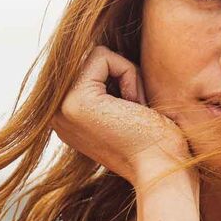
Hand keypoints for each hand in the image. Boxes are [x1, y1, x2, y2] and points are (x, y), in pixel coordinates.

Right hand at [50, 44, 192, 187]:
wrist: (165, 171)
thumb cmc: (158, 143)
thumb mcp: (121, 108)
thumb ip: (105, 84)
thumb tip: (100, 50)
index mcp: (66, 118)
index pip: (87, 67)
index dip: (120, 79)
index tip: (132, 114)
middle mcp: (56, 115)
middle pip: (88, 58)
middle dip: (121, 75)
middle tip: (135, 111)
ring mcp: (60, 109)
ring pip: (95, 55)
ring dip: (127, 76)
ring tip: (134, 111)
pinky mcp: (75, 101)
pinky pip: (102, 56)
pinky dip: (129, 74)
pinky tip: (134, 107)